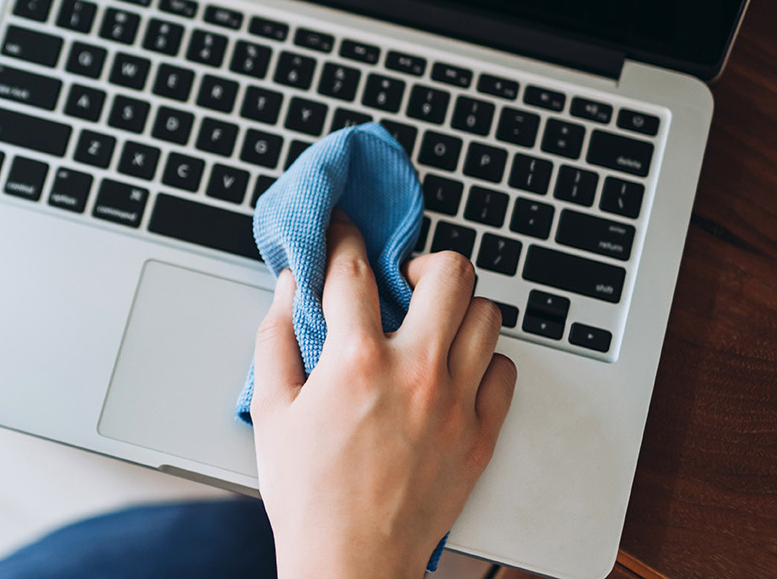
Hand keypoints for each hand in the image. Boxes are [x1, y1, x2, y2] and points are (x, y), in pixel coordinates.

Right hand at [250, 218, 516, 578]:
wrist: (351, 563)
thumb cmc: (307, 495)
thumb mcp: (271, 410)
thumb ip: (277, 338)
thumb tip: (288, 289)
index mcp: (356, 361)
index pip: (355, 268)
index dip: (346, 237)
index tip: (345, 230)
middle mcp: (414, 373)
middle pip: (449, 273)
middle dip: (425, 262)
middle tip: (407, 279)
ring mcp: (455, 404)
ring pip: (488, 316)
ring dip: (460, 310)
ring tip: (436, 323)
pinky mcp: (479, 436)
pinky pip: (505, 372)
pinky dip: (484, 362)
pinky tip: (456, 372)